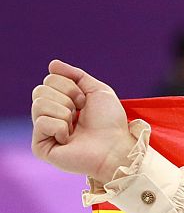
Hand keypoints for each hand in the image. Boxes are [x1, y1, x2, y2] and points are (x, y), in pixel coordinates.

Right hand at [31, 60, 135, 182]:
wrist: (116, 147)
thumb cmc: (111, 122)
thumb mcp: (98, 91)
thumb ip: (76, 75)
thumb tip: (52, 64)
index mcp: (60, 102)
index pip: (49, 80)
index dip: (71, 88)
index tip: (85, 102)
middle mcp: (49, 115)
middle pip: (40, 90)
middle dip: (66, 99)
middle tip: (80, 114)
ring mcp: (44, 131)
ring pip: (39, 104)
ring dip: (64, 113)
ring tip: (76, 127)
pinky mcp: (41, 147)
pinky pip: (42, 122)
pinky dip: (60, 127)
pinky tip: (69, 139)